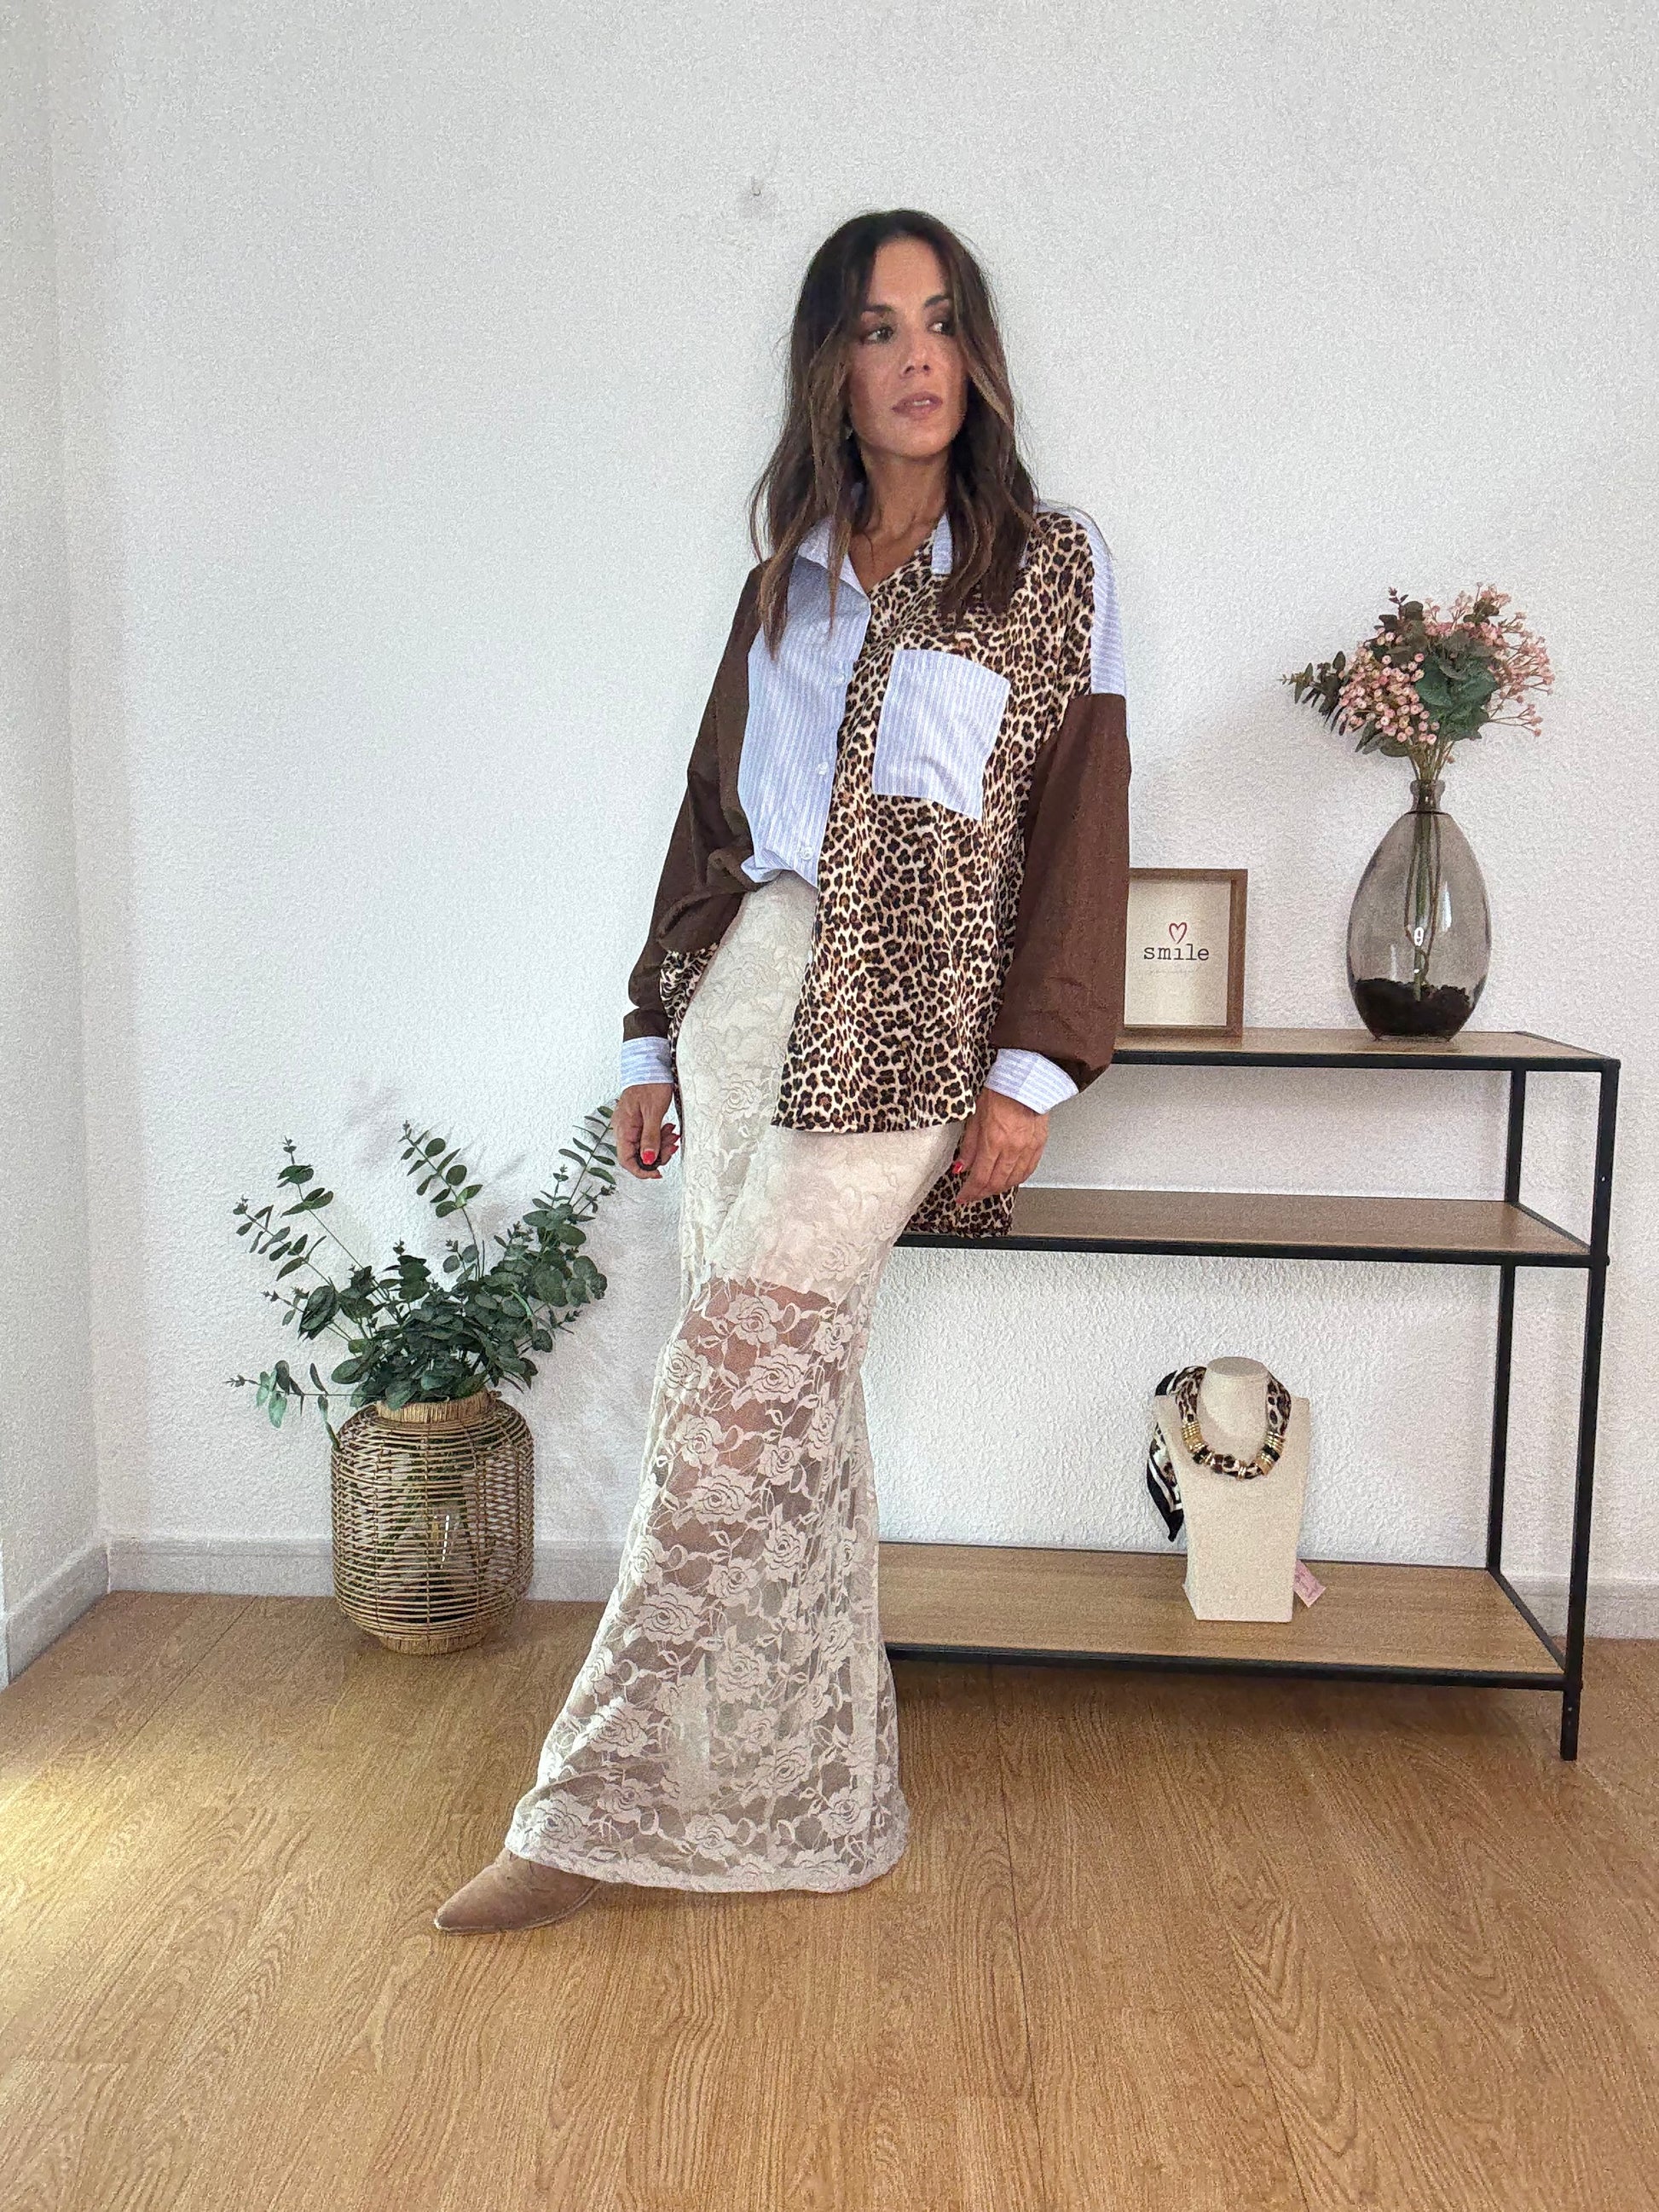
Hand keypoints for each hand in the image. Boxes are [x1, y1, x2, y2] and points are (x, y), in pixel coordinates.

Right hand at [615, 1082, 678, 1179]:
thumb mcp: (654, 1112)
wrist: (650, 1063)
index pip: (627, 1160)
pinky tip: (668, 1128)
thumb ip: (651, 1138)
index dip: (642, 1170)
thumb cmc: (650, 1082)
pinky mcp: (637, 1119)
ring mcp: (629, 1124)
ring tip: (673, 1134)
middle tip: (672, 1146)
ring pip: (644, 1145)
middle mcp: (623, 1128)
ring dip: (660, 1144)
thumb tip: (649, 1160)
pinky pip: (646, 1134)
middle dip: (657, 1154)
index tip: (658, 1173)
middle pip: (637, 1154)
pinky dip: (659, 1135)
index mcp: (623, 1128)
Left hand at [950, 1087, 1048, 1207]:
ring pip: (1013, 1180)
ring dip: (998, 1188)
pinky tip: (1008, 1180)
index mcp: (994, 1141)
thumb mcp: (975, 1117)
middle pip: (996, 1183)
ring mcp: (1027, 1148)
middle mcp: (1012, 1148)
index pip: (980, 1177)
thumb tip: (961, 1166)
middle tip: (973, 1195)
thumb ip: (969, 1146)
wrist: (1025, 1081)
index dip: (970, 1191)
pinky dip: (1016, 1179)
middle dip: (981, 1193)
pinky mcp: (1038, 1146)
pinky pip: (1027, 1171)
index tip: (963, 1196)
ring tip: (988, 1189)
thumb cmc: (1000, 1093)